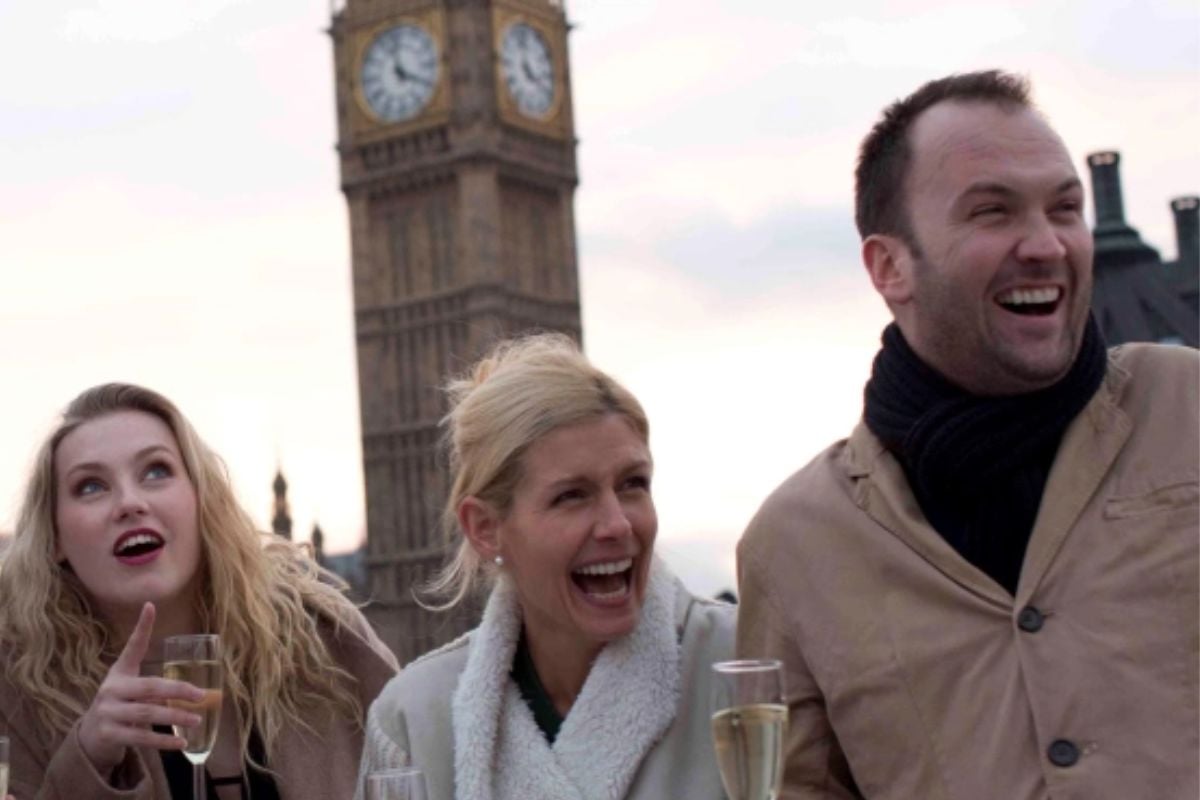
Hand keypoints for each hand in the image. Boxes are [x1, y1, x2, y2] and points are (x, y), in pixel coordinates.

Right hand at [77, 603, 205, 773]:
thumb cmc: (119, 702)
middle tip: (200, 695)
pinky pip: (140, 738)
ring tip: (197, 720)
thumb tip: (180, 662)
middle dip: (176, 691)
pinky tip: (182, 742)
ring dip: (174, 717)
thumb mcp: (128, 681)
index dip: (141, 627)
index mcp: (119, 673)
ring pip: (146, 714)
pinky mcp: (109, 735)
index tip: (150, 605)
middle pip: (148, 688)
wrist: (90, 735)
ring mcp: (108, 713)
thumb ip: (149, 672)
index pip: (132, 647)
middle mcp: (111, 690)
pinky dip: (163, 741)